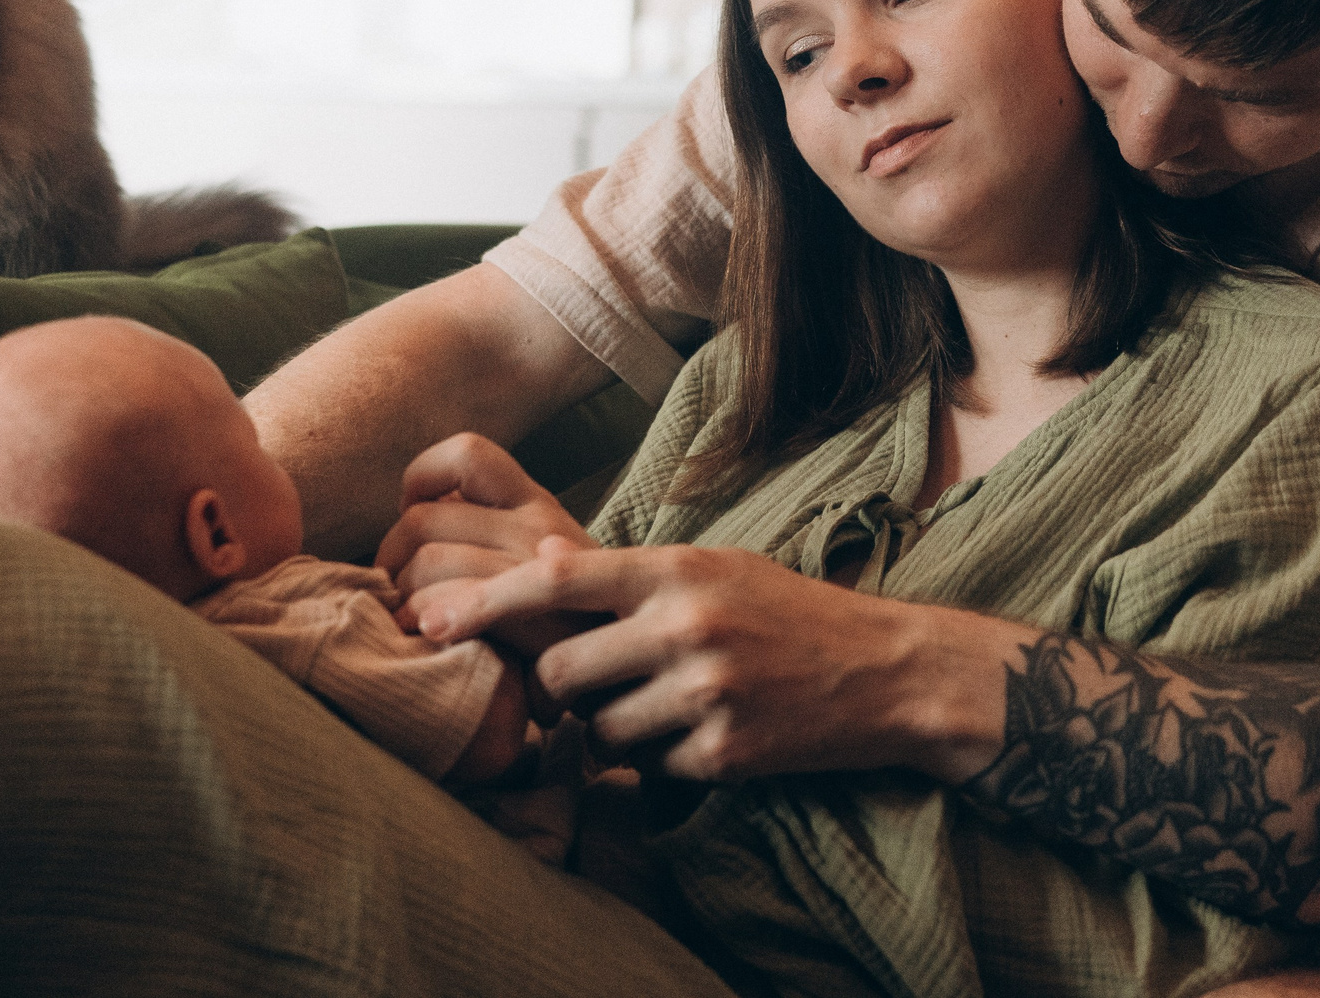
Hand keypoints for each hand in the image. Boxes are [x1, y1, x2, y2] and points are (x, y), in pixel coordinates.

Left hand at [379, 433, 600, 656]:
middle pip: (424, 519)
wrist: (634, 674)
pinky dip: (420, 621)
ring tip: (410, 624)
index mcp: (540, 506)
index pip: (468, 455)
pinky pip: (445, 604)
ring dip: (401, 598)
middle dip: (391, 559)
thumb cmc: (578, 628)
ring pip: (427, 560)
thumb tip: (416, 516)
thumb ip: (495, 533)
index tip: (413, 516)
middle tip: (395, 594)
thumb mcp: (550, 562)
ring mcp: (536, 571)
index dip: (422, 478)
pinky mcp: (532, 618)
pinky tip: (428, 641)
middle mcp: (540, 526)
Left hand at [412, 544, 1014, 781]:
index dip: (486, 602)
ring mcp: (704, 692)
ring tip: (668, 705)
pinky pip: (649, 767)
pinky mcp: (724, 751)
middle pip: (561, 670)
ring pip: (598, 728)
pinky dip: (664, 758)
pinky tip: (708, 732)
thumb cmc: (789, 612)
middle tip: (601, 683)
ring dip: (614, 729)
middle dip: (564, 688)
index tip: (433, 620)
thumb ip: (631, 570)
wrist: (886, 670)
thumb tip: (542, 552)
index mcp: (677, 571)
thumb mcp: (716, 568)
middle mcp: (685, 627)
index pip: (556, 580)